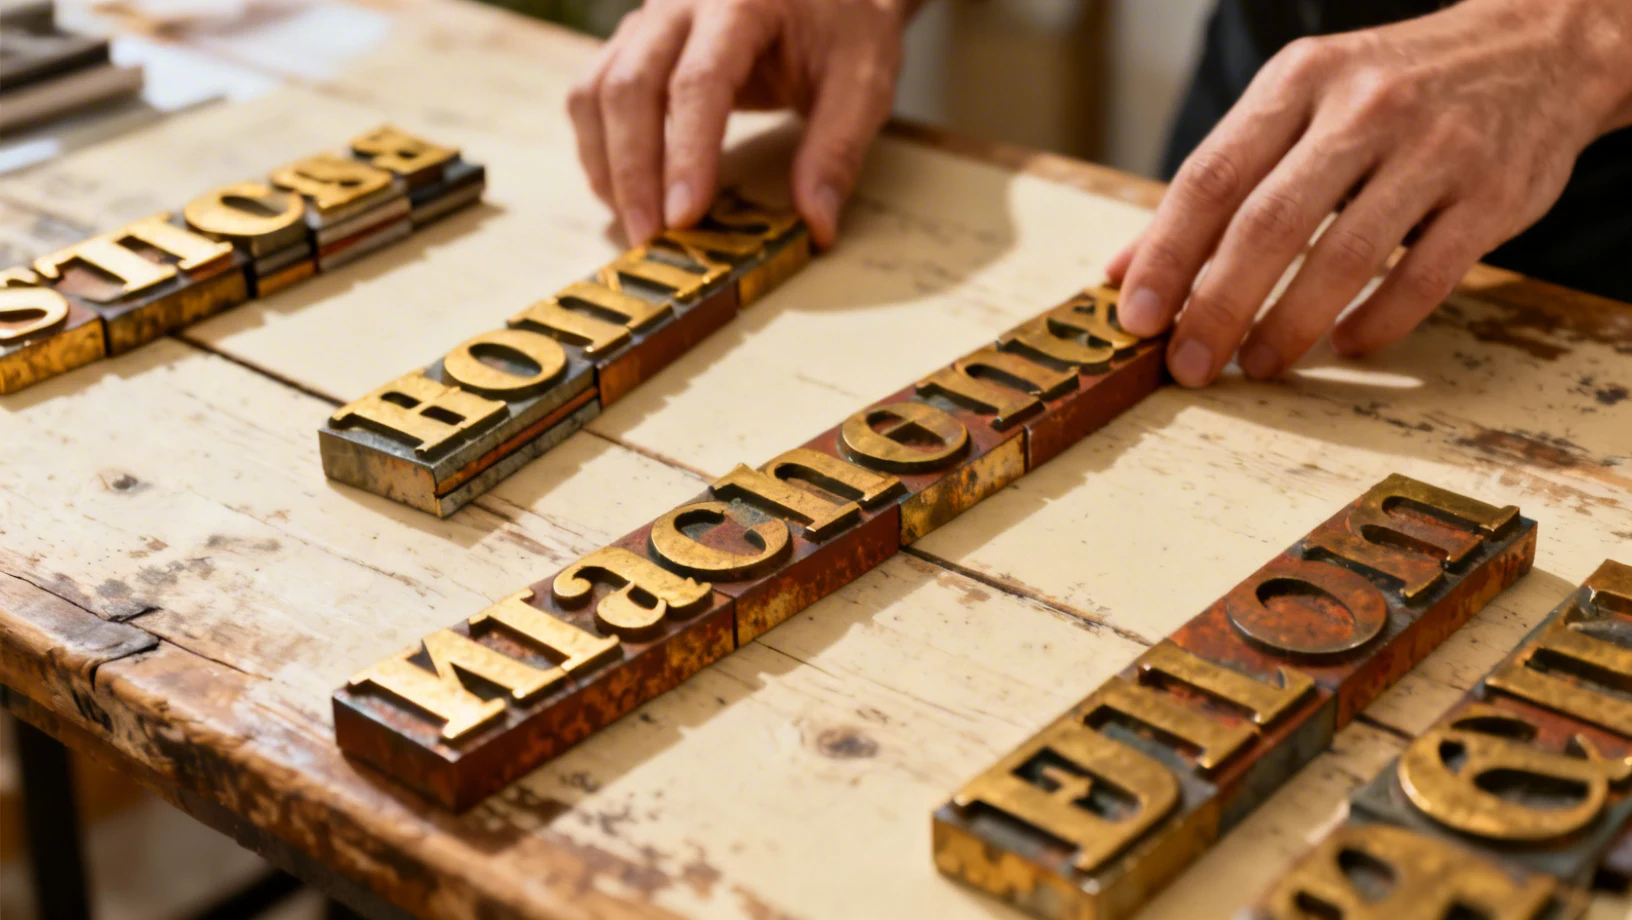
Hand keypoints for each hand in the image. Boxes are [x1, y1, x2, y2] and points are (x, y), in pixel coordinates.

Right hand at [568, 0, 915, 247]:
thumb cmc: (844, 26)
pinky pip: (593, 93)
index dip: (687, 154)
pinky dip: (599, 148)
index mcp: (740, 2)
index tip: (685, 217)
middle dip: (634, 172)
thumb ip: (838, 149)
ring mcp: (649, 20)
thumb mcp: (864, 80)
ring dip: (607, 164)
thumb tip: (816, 227)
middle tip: (652, 240)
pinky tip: (625, 193)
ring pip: (597, 91)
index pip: (699, 82)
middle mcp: (680, 2)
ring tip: (637, 224)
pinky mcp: (635, 43)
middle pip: (630, 86)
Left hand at [1107, 0, 1631, 386]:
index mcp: (1298, 82)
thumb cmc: (1391, 90)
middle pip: (1269, 223)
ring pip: (1345, 255)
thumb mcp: (1298, 103)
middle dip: (1216, 305)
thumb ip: (1217, 182)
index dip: (1166, 254)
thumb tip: (1125, 268)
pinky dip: (1377, 321)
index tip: (1135, 316)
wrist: (1539, 46)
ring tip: (1254, 365)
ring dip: (1288, 325)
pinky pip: (1424, 276)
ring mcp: (1435, 149)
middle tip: (1187, 364)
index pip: (1212, 177)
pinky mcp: (1494, 194)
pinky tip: (1344, 345)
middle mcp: (1364, 108)